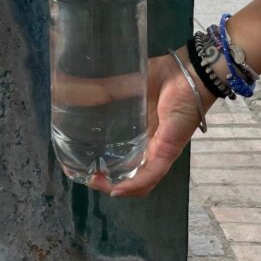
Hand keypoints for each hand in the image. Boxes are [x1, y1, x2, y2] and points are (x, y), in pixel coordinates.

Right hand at [88, 53, 214, 197]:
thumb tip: (70, 87)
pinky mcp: (167, 151)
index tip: (76, 160)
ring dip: (116, 187)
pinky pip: (150, 175)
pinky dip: (132, 186)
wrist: (190, 72)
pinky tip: (116, 189)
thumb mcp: (127, 85)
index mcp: (142, 131)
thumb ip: (103, 89)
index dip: (101, 161)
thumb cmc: (164, 77)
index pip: (122, 155)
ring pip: (139, 181)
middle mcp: (150, 145)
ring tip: (95, 182)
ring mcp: (159, 150)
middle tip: (83, 173)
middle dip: (105, 180)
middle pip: (129, 173)